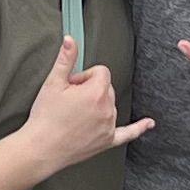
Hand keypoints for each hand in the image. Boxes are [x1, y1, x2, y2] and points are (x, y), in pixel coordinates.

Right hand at [17, 34, 153, 178]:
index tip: (72, 85)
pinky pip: (127, 133)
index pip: (101, 72)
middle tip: (70, 100)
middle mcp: (107, 110)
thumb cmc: (45, 118)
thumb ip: (65, 59)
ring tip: (75, 114)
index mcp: (96, 93)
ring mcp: (109, 126)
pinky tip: (148, 123)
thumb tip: (71, 40)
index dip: (84, 76)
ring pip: (110, 105)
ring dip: (97, 105)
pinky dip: (139, 128)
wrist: (41, 148)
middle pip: (106, 87)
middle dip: (90, 89)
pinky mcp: (107, 141)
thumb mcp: (53, 83)